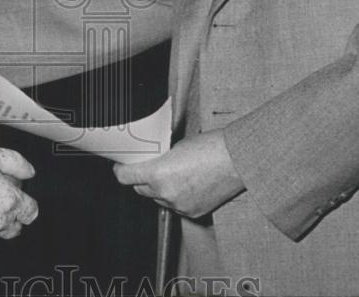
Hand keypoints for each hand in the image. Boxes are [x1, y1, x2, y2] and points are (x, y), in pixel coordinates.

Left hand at [113, 129, 244, 216]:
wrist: (237, 160)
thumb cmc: (210, 147)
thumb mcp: (175, 147)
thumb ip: (159, 158)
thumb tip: (149, 162)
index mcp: (157, 173)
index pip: (126, 177)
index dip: (121, 170)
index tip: (121, 166)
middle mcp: (165, 193)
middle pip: (140, 190)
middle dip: (140, 179)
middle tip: (146, 168)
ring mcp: (179, 205)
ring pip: (157, 199)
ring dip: (158, 189)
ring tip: (171, 175)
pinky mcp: (192, 212)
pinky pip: (175, 206)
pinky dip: (175, 197)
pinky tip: (185, 184)